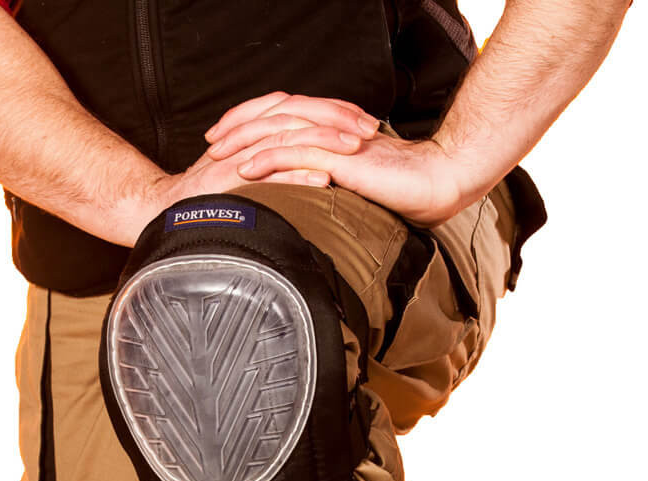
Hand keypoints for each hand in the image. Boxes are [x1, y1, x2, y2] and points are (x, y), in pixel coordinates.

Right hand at [122, 92, 380, 241]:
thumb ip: (277, 164)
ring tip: (354, 147)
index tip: (364, 121)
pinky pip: (267, 174)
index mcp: (254, 132)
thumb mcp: (248, 174)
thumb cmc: (207, 199)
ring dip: (325, 142)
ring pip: (288, 138)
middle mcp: (247, 138)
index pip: (300, 109)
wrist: (165, 212)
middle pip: (299, 115)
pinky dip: (297, 174)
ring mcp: (238, 157)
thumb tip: (318, 168)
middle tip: (369, 129)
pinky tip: (322, 177)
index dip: (334, 111)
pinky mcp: (231, 181)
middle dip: (337, 119)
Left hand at [231, 128, 470, 226]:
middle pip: (273, 117)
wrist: (435, 184)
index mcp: (331, 132)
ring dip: (245, 141)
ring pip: (279, 130)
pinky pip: (297, 152)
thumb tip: (308, 197)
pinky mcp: (340, 156)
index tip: (226, 139)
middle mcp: (329, 129)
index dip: (251, 124)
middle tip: (212, 141)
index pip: (283, 118)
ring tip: (219, 154)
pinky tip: (248, 167)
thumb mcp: (357, 186)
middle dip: (238, 127)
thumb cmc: (404, 190)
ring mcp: (334, 140)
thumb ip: (332, 183)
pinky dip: (269, 158)